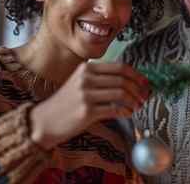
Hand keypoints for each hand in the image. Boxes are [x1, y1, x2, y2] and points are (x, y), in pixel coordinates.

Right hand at [29, 62, 149, 150]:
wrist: (43, 121)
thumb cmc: (66, 103)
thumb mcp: (80, 83)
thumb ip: (101, 78)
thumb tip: (130, 81)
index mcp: (87, 68)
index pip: (119, 67)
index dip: (136, 75)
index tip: (146, 83)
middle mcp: (86, 79)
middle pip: (122, 79)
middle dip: (138, 88)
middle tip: (145, 96)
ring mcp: (86, 95)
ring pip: (120, 93)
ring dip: (134, 100)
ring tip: (138, 106)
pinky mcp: (87, 112)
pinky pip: (113, 110)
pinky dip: (124, 111)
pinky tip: (128, 114)